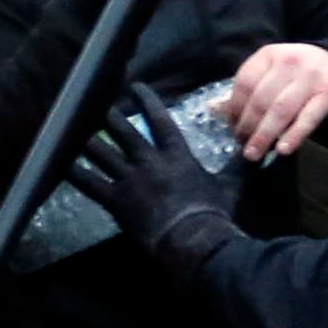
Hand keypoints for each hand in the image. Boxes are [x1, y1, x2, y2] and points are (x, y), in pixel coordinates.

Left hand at [69, 93, 241, 269]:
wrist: (193, 239)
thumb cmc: (214, 213)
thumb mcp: (230, 185)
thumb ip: (239, 166)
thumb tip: (262, 154)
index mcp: (176, 153)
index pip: (158, 118)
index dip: (146, 100)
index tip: (135, 88)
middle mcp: (149, 160)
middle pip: (123, 131)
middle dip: (111, 118)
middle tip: (104, 111)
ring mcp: (129, 179)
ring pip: (102, 152)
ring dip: (90, 142)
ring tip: (82, 136)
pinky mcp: (115, 200)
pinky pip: (90, 182)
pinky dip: (76, 173)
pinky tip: (66, 165)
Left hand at [222, 42, 327, 160]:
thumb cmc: (298, 74)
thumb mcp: (272, 73)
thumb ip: (248, 90)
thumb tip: (214, 109)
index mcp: (269, 55)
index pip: (244, 82)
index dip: (234, 108)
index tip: (232, 128)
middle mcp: (289, 62)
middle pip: (261, 99)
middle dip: (247, 126)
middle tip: (242, 146)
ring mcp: (310, 77)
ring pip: (281, 110)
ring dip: (265, 135)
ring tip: (253, 154)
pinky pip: (309, 118)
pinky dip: (294, 135)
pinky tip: (282, 150)